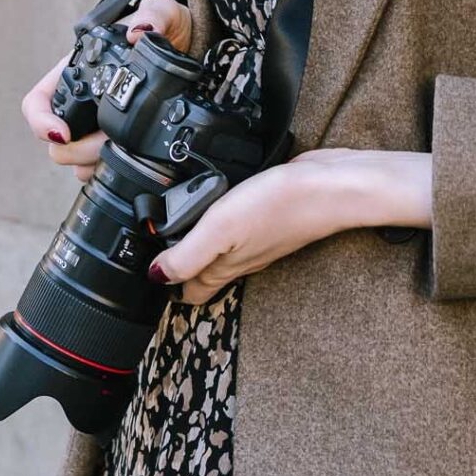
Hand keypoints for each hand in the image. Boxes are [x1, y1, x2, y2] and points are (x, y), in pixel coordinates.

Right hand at [19, 0, 194, 172]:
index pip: (37, 102)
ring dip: (94, 161)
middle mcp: (81, 103)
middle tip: (109, 141)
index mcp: (77, 72)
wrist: (196, 52)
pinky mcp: (114, 146)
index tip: (63, 133)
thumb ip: (154, 13)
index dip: (41, 121)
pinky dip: (107, 169)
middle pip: (56, 141)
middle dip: (79, 148)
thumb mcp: (165, 13)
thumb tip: (138, 31)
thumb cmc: (170, 29)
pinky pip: (96, 170)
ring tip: (125, 147)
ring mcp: (96, 127)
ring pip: (74, 160)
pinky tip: (129, 158)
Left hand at [153, 148, 432, 303]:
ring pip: (219, 251)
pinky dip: (221, 224)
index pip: (188, 291)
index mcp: (224, 266)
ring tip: (174, 224)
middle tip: (152, 242)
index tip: (141, 266)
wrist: (333, 184)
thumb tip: (154, 277)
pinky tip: (217, 205)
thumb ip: (187, 254)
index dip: (163, 284)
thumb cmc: (282, 205)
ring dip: (196, 243)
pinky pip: (238, 229)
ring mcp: (256, 238)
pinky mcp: (268, 215)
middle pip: (201, 273)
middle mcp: (240, 257)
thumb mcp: (221, 228)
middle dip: (176, 264)